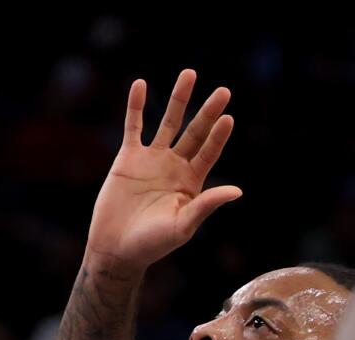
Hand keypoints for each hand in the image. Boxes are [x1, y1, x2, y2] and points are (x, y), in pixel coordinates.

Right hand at [85, 68, 241, 270]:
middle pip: (194, 132)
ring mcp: (152, 159)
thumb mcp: (183, 226)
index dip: (219, 136)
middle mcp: (175, 166)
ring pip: (168, 123)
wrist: (117, 248)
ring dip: (178, 100)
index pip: (209, 152)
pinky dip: (135, 106)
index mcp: (192, 183)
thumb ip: (206, 205)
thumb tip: (237, 191)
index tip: (229, 117)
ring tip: (189, 75)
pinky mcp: (128, 157)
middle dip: (208, 112)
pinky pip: (134, 126)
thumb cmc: (152, 244)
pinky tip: (140, 85)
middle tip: (224, 91)